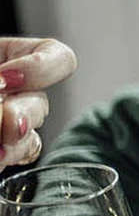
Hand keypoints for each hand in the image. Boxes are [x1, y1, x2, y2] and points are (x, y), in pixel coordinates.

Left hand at [0, 37, 76, 168]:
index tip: (4, 77)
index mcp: (8, 58)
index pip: (57, 57)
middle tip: (2, 120)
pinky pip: (20, 156)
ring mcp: (7, 123)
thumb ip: (0, 79)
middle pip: (40, 104)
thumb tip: (6, 93)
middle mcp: (13, 92)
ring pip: (29, 137)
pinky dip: (8, 157)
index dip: (40, 68)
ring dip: (14, 142)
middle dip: (22, 114)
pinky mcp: (1, 150)